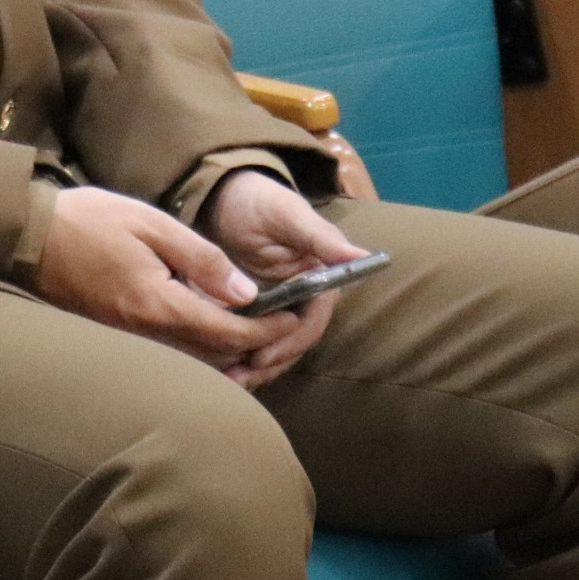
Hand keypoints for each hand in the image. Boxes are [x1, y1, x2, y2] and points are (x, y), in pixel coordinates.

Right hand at [34, 186, 301, 386]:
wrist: (28, 238)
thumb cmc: (88, 221)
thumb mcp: (151, 223)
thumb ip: (201, 257)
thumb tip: (245, 291)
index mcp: (159, 303)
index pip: (228, 333)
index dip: (266, 330)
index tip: (292, 316)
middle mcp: (147, 332)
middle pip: (217, 357)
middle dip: (255, 347)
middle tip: (281, 325)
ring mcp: (131, 339)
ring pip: (196, 363)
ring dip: (229, 353)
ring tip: (254, 331)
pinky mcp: (119, 337)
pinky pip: (172, 356)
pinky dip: (201, 351)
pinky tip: (209, 330)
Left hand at [202, 171, 368, 385]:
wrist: (223, 198)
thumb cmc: (261, 200)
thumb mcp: (289, 214)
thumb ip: (320, 237)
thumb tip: (361, 255)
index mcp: (321, 281)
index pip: (311, 322)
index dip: (290, 342)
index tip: (263, 355)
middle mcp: (304, 300)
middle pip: (292, 343)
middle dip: (269, 362)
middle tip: (238, 376)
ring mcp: (278, 310)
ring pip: (273, 349)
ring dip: (254, 370)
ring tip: (227, 382)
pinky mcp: (252, 314)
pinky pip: (251, 342)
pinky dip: (237, 358)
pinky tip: (218, 371)